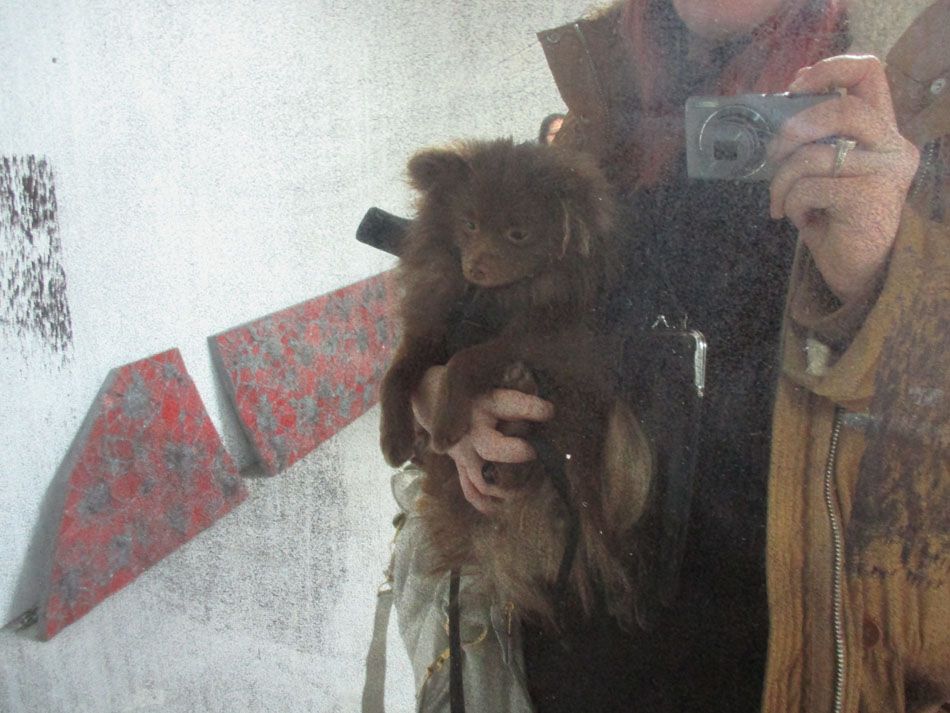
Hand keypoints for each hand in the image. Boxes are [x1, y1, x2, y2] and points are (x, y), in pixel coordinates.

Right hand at [412, 366, 554, 513]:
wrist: (432, 396)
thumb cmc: (474, 390)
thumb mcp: (493, 387)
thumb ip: (518, 402)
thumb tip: (551, 416)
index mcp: (486, 405)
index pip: (509, 405)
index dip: (530, 408)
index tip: (549, 411)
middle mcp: (474, 430)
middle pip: (492, 448)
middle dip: (514, 453)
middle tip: (533, 453)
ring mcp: (464, 452)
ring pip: (482, 477)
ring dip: (506, 487)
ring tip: (527, 490)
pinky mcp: (459, 465)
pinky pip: (469, 489)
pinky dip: (484, 502)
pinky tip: (500, 508)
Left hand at [768, 55, 919, 302]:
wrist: (859, 273)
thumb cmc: (836, 220)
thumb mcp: (826, 172)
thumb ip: (816, 141)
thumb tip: (777, 116)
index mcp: (882, 132)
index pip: (869, 73)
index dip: (829, 69)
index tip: (795, 87)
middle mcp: (892, 146)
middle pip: (842, 107)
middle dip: (792, 130)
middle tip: (773, 156)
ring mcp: (885, 172)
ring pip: (813, 154)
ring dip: (781, 180)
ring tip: (781, 202)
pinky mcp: (868, 198)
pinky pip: (809, 188)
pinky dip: (793, 204)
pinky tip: (802, 220)